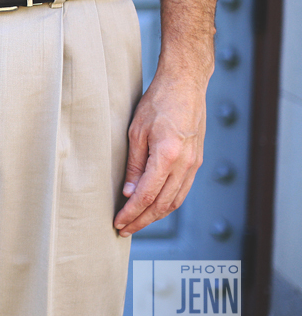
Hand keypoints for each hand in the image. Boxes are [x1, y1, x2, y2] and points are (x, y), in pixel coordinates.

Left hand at [113, 72, 207, 236]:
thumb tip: (130, 193)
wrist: (185, 85)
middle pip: (162, 204)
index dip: (132, 213)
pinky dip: (167, 203)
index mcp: (168, 156)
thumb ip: (135, 165)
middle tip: (124, 230)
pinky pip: (182, 190)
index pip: (147, 195)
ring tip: (137, 223)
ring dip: (155, 216)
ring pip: (175, 201)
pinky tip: (154, 207)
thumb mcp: (137, 132)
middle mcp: (185, 164)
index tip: (118, 223)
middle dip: (142, 220)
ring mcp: (194, 164)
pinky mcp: (197, 161)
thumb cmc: (158, 103)